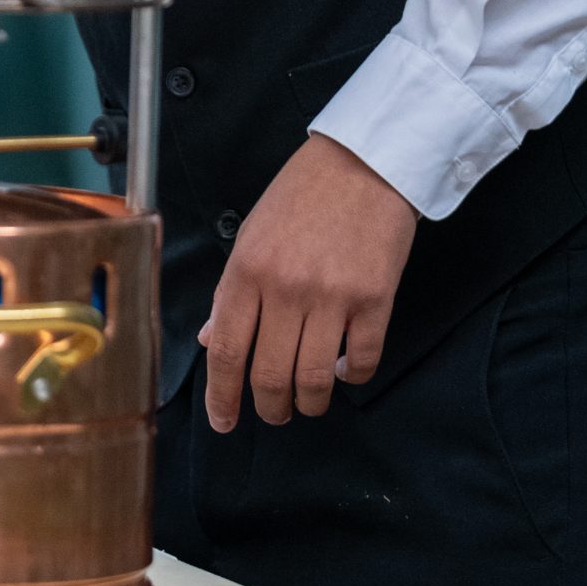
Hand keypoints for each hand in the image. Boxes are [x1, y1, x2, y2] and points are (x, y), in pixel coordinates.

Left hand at [198, 134, 416, 430]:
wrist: (363, 163)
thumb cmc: (301, 196)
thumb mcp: (251, 235)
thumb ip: (230, 291)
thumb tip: (211, 339)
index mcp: (246, 270)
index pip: (226, 351)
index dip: (221, 397)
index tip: (223, 422)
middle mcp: (285, 287)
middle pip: (269, 376)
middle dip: (270, 409)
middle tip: (274, 413)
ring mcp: (331, 296)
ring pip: (314, 380)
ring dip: (309, 403)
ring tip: (308, 401)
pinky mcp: (374, 299)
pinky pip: (361, 361)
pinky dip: (351, 377)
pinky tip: (343, 369)